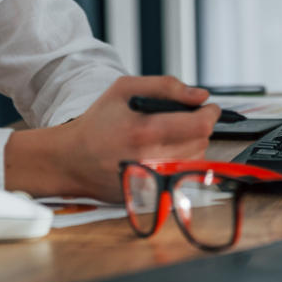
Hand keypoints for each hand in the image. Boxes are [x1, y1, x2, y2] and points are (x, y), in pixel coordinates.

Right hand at [4, 75, 218, 202]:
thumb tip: (199, 95)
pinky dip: (180, 162)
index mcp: (144, 131)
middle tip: (183, 119)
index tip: (208, 108)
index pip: (199, 125)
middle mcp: (151, 160)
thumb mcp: (124, 89)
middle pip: (201, 143)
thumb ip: (166, 86)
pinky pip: (182, 176)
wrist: (71, 160)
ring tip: (170, 136)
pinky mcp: (152, 195)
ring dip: (192, 145)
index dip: (210, 113)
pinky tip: (163, 153)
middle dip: (199, 127)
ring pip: (196, 160)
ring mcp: (152, 182)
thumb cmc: (97, 122)